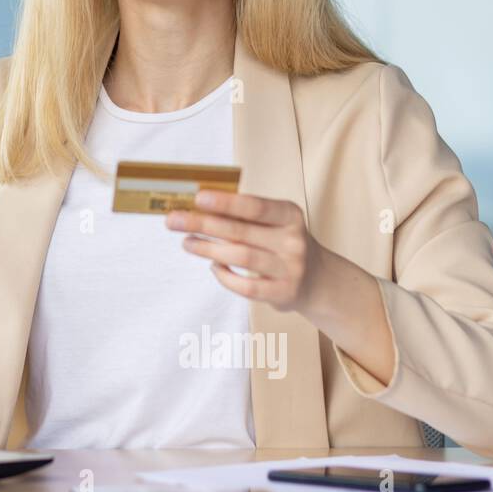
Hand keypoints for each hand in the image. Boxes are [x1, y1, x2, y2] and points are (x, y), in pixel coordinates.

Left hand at [166, 189, 328, 313]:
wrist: (318, 281)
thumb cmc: (282, 244)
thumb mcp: (274, 223)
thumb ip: (244, 216)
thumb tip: (197, 206)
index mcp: (290, 215)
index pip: (255, 206)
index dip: (226, 202)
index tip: (198, 198)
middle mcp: (293, 240)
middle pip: (240, 231)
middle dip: (202, 224)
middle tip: (173, 220)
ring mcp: (290, 268)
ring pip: (241, 257)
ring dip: (207, 248)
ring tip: (187, 242)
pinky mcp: (283, 293)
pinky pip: (246, 287)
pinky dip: (225, 276)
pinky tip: (213, 266)